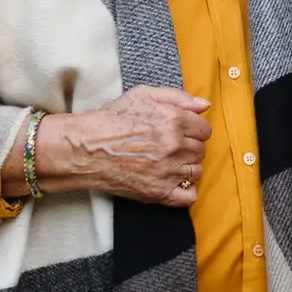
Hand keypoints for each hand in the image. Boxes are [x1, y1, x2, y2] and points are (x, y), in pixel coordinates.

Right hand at [44, 85, 210, 207]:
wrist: (87, 148)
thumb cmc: (112, 119)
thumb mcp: (143, 94)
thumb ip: (178, 97)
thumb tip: (204, 105)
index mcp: (173, 120)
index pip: (205, 130)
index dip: (194, 130)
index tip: (182, 132)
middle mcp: (174, 146)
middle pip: (201, 150)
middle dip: (189, 147)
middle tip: (170, 146)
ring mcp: (168, 171)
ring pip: (196, 172)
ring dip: (186, 167)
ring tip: (168, 162)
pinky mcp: (159, 192)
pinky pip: (189, 196)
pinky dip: (185, 190)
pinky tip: (173, 181)